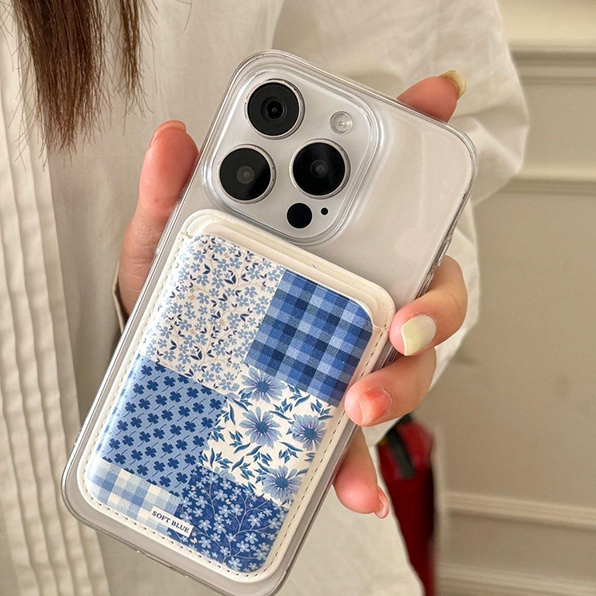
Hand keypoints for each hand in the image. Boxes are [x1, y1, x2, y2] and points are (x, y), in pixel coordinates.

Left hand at [118, 74, 468, 519]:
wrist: (160, 377)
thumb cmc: (176, 302)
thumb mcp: (164, 248)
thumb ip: (171, 197)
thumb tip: (173, 138)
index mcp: (323, 246)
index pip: (383, 195)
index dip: (416, 145)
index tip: (435, 100)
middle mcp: (353, 297)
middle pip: (423, 293)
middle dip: (430, 306)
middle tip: (402, 320)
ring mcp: (348, 358)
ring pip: (405, 369)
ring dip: (396, 386)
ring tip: (357, 405)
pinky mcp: (328, 419)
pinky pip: (355, 445)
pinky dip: (359, 470)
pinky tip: (357, 494)